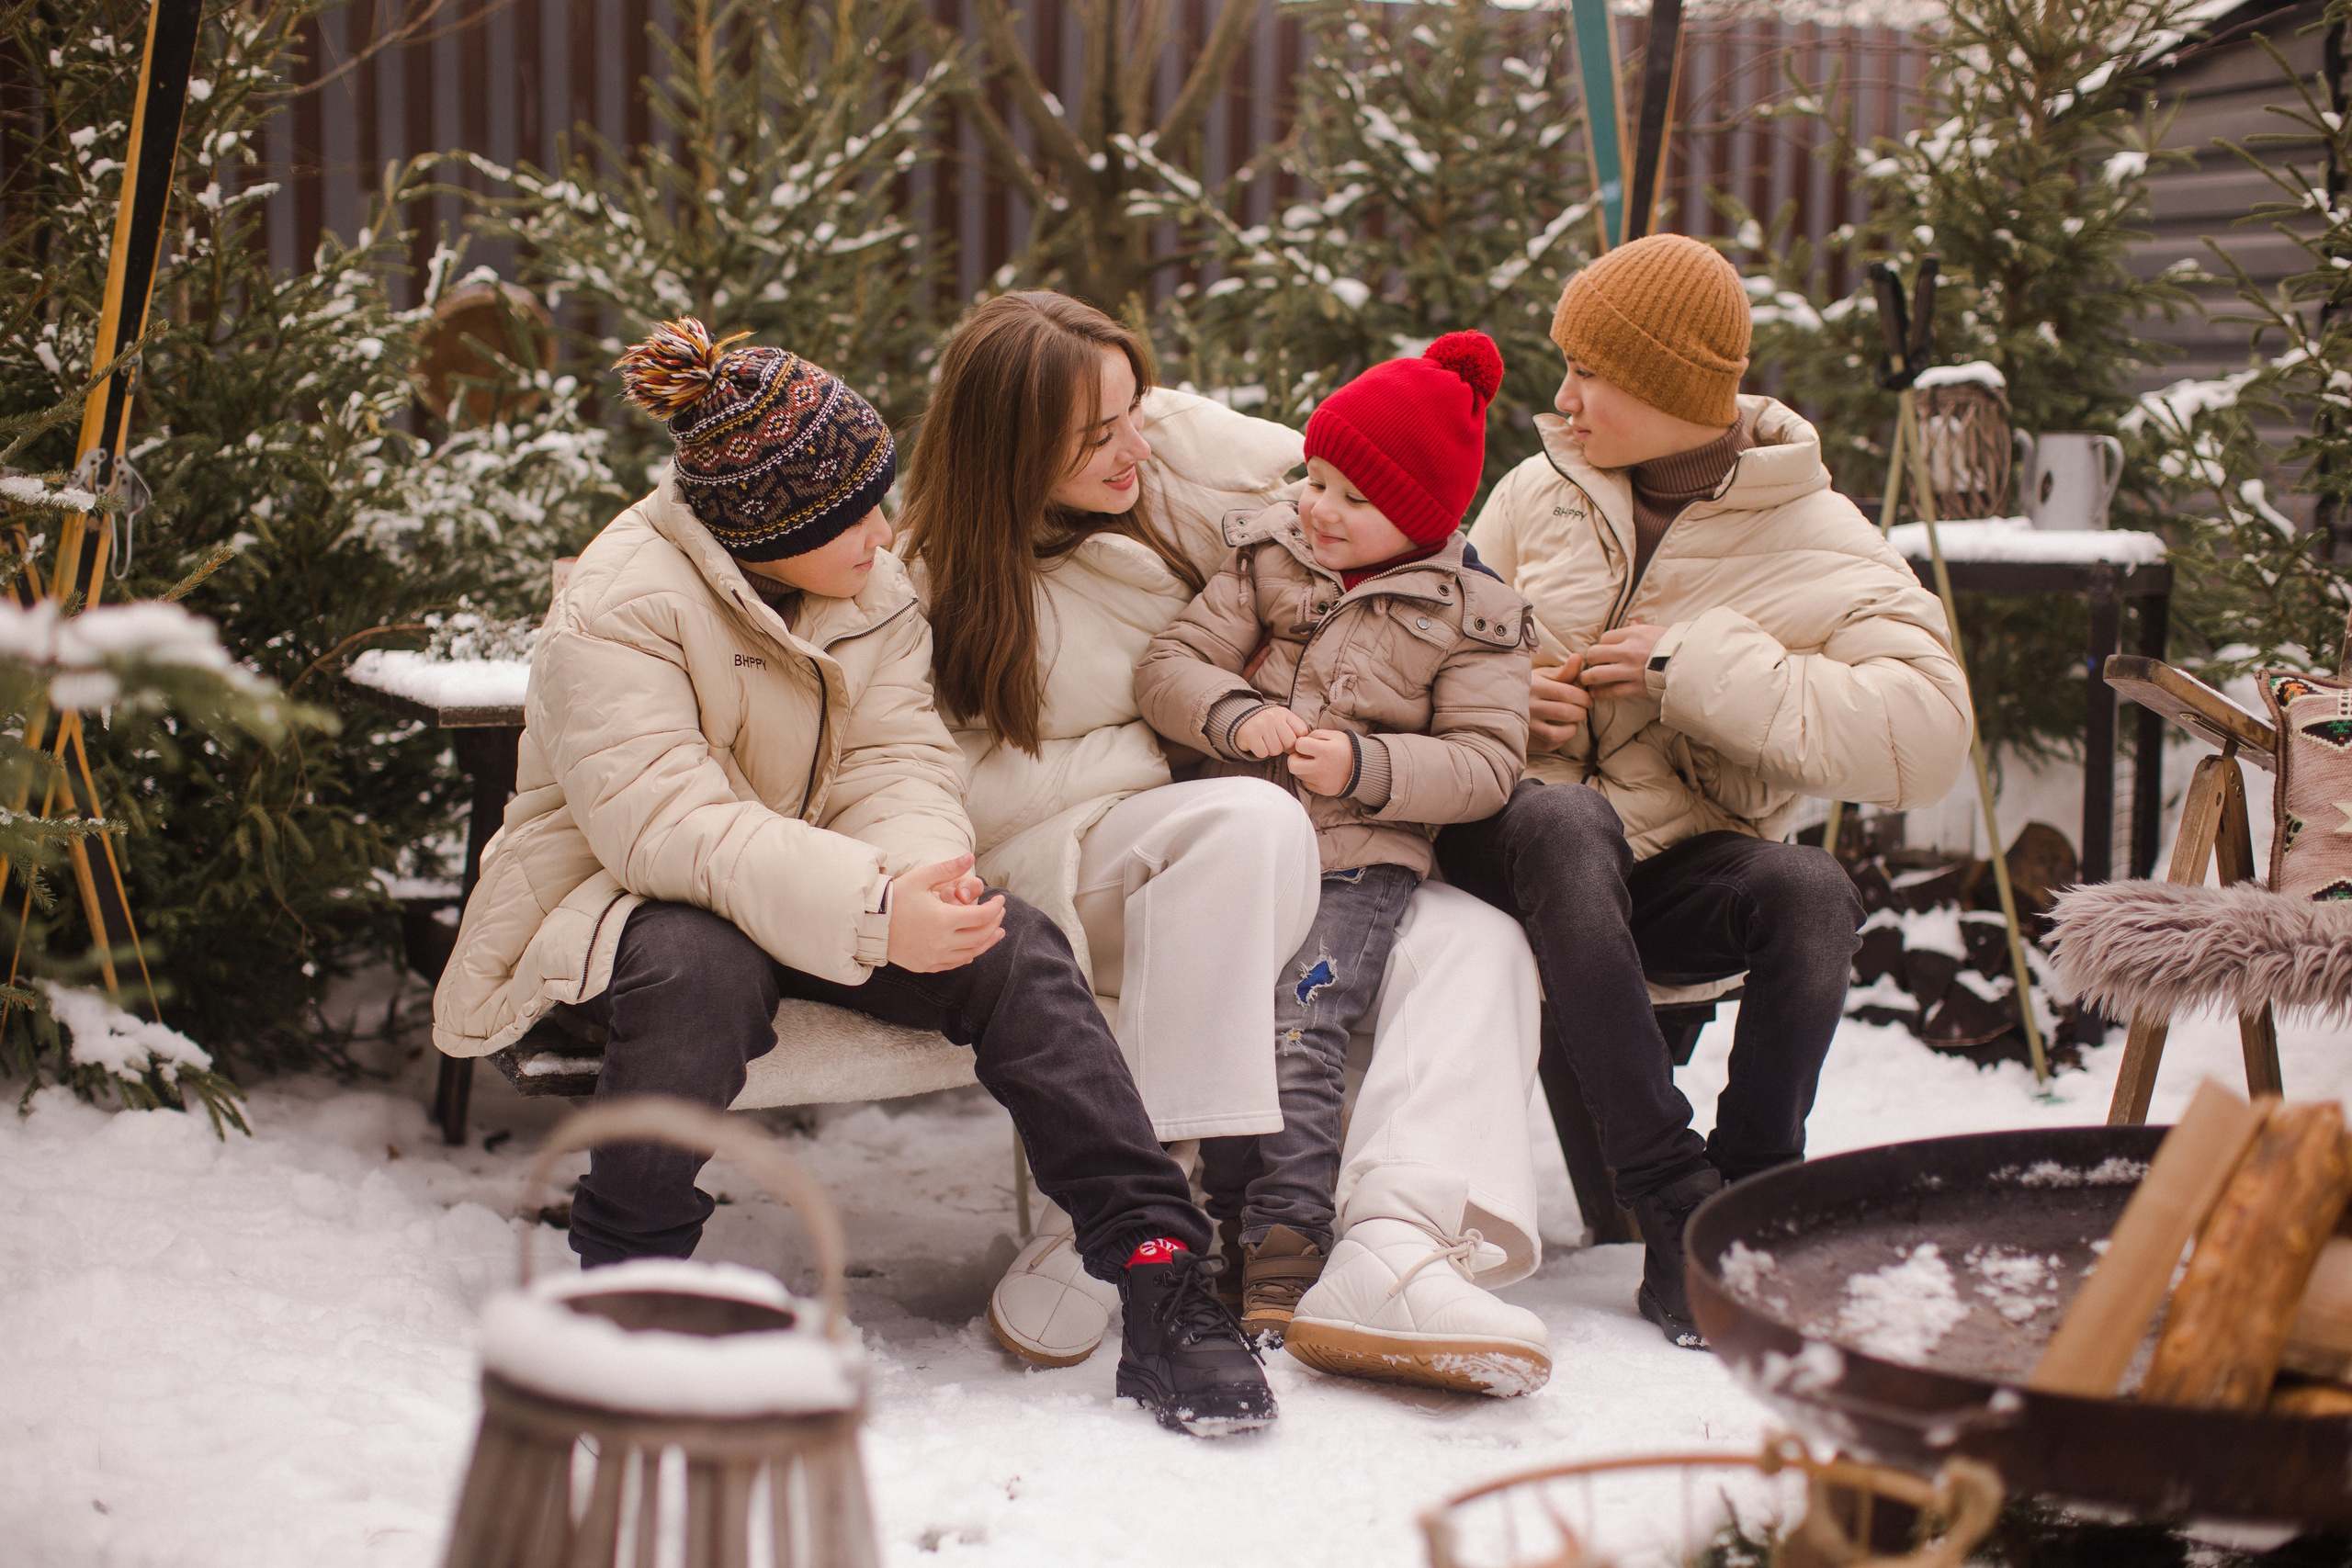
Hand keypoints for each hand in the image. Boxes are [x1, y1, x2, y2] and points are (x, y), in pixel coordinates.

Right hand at [885, 853, 1004, 971]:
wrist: (868, 922)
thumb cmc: (894, 897)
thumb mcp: (921, 878)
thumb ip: (948, 869)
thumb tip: (970, 857)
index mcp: (943, 919)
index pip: (981, 916)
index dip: (995, 908)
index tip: (1000, 899)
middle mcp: (942, 941)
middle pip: (980, 936)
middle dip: (994, 923)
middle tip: (1000, 913)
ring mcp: (934, 956)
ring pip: (970, 953)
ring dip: (987, 942)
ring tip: (997, 933)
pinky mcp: (925, 965)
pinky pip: (953, 964)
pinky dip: (967, 956)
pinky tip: (973, 950)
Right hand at [1234, 704, 1311, 759]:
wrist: (1242, 721)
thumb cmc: (1268, 726)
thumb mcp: (1283, 722)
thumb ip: (1295, 731)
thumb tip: (1304, 749)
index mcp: (1284, 713)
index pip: (1301, 732)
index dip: (1296, 740)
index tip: (1287, 738)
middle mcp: (1273, 717)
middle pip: (1289, 743)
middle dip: (1283, 746)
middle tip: (1274, 740)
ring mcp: (1261, 725)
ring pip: (1276, 750)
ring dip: (1271, 750)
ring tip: (1265, 741)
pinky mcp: (1251, 735)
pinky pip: (1263, 753)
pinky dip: (1261, 752)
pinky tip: (1258, 744)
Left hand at [1286, 730, 1355, 795]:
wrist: (1364, 768)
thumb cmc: (1347, 748)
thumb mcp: (1335, 735)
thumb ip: (1316, 735)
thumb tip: (1300, 743)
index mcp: (1326, 751)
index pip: (1299, 745)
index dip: (1301, 743)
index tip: (1308, 744)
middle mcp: (1322, 768)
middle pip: (1292, 765)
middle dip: (1294, 759)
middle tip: (1303, 756)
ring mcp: (1322, 781)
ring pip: (1298, 775)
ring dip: (1302, 768)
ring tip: (1313, 763)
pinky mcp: (1323, 790)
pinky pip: (1306, 783)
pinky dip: (1309, 777)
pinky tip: (1318, 772)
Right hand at [1528, 652, 1591, 751]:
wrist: (1501, 701)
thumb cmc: (1531, 687)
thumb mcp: (1544, 676)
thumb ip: (1564, 671)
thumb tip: (1578, 657)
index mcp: (1534, 686)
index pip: (1566, 693)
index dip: (1584, 697)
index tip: (1589, 700)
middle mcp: (1528, 706)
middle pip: (1565, 712)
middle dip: (1581, 712)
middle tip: (1583, 710)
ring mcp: (1526, 725)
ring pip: (1557, 733)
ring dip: (1572, 728)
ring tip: (1573, 721)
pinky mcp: (1526, 739)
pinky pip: (1550, 743)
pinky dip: (1562, 739)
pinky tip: (1562, 730)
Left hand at [1580, 624, 1667, 702]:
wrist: (1691, 663)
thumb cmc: (1674, 646)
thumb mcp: (1656, 631)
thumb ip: (1639, 629)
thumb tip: (1632, 623)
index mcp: (1633, 635)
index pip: (1604, 638)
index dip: (1602, 645)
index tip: (1603, 651)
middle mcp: (1628, 651)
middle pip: (1595, 654)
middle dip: (1590, 660)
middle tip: (1590, 665)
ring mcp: (1630, 670)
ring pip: (1597, 674)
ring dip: (1588, 678)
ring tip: (1586, 680)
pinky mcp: (1635, 687)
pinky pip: (1611, 692)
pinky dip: (1601, 694)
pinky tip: (1596, 695)